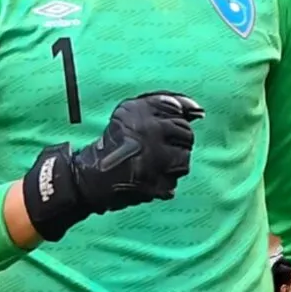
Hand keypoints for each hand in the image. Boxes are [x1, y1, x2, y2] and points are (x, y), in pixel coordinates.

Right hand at [23, 92, 204, 240]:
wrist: (92, 175)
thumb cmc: (116, 137)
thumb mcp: (135, 109)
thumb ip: (165, 104)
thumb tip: (198, 110)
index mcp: (151, 123)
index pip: (183, 126)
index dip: (176, 130)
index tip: (164, 135)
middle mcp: (155, 144)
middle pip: (187, 143)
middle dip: (177, 145)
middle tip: (159, 148)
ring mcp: (156, 168)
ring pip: (183, 163)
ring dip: (174, 163)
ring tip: (156, 162)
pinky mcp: (154, 188)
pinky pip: (173, 184)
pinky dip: (165, 181)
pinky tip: (151, 176)